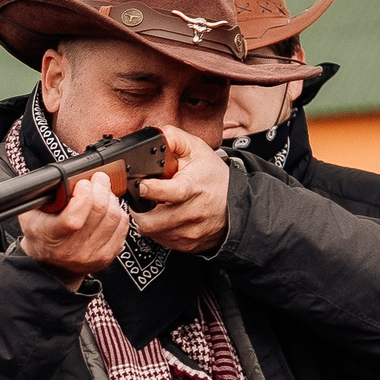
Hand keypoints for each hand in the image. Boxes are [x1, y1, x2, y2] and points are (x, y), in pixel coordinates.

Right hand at [18, 173, 129, 280]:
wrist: (49, 266)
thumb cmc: (40, 238)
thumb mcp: (30, 217)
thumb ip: (42, 198)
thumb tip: (61, 179)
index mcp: (51, 237)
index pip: (74, 217)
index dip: (83, 195)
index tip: (83, 183)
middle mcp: (72, 249)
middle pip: (99, 211)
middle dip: (101, 188)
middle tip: (98, 179)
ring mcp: (92, 254)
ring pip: (115, 217)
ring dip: (111, 199)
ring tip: (103, 193)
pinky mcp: (107, 256)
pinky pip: (122, 227)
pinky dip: (119, 213)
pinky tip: (109, 209)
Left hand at [130, 128, 230, 253]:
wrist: (239, 208)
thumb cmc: (216, 179)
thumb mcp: (199, 151)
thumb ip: (176, 140)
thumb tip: (158, 134)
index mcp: (193, 188)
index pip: (167, 192)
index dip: (149, 189)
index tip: (141, 186)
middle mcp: (191, 212)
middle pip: (150, 220)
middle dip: (139, 210)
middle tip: (141, 200)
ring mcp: (189, 231)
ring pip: (152, 232)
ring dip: (147, 220)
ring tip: (153, 208)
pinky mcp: (186, 245)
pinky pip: (161, 242)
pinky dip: (158, 231)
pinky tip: (164, 219)